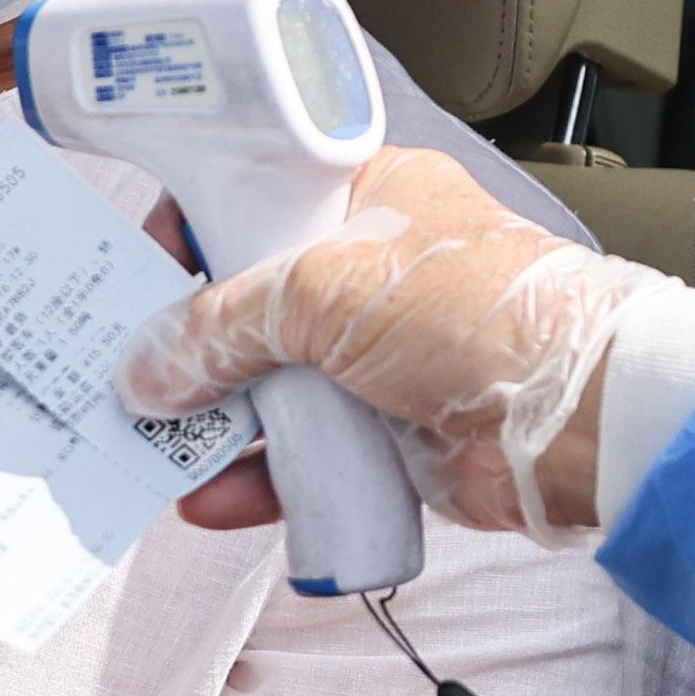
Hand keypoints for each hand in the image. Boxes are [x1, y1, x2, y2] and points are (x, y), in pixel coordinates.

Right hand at [125, 148, 652, 532]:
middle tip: (119, 369)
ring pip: (269, 388)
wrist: (576, 417)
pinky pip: (301, 454)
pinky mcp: (386, 432)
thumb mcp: (324, 290)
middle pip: (249, 303)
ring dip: (211, 421)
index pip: (257, 197)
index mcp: (368, 196)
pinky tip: (207, 498)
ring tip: (150, 446)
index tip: (133, 269)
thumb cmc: (476, 313)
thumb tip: (149, 369)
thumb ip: (223, 325)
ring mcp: (378, 356)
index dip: (193, 229)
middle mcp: (369, 272)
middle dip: (185, 344)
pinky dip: (255, 479)